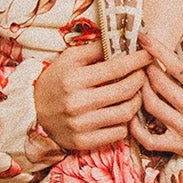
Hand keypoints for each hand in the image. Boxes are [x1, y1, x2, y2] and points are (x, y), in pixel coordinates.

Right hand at [33, 40, 148, 150]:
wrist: (33, 112)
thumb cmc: (56, 81)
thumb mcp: (69, 59)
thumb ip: (95, 49)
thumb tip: (123, 40)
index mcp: (73, 79)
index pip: (116, 68)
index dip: (137, 60)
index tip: (148, 55)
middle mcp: (77, 103)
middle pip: (125, 91)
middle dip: (140, 79)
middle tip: (143, 74)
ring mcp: (80, 125)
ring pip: (125, 113)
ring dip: (137, 101)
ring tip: (135, 93)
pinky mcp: (83, 142)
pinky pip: (118, 134)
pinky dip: (126, 122)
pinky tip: (123, 112)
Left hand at [130, 30, 182, 170]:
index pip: (180, 68)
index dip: (159, 51)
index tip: (145, 38)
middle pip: (160, 85)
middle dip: (146, 68)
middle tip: (141, 59)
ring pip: (152, 106)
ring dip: (141, 90)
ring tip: (139, 80)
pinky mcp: (179, 147)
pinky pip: (149, 139)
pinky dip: (136, 128)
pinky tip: (132, 115)